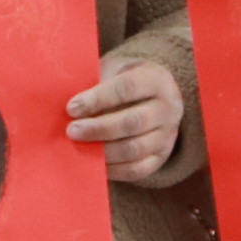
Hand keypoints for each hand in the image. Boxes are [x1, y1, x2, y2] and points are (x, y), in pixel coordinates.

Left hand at [66, 50, 183, 180]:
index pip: (127, 88)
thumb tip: (71, 108)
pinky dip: (113, 170)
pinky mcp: (161, 157)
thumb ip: (96, 82)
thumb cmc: (124, 80)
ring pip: (135, 149)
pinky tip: (94, 163)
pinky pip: (137, 170)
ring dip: (103, 151)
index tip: (72, 108)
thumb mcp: (115, 70)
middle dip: (98, 129)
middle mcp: (169, 108)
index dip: (98, 98)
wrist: (152, 97)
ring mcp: (168, 135)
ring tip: (80, 147)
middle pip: (133, 122)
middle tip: (72, 131)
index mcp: (157, 79)